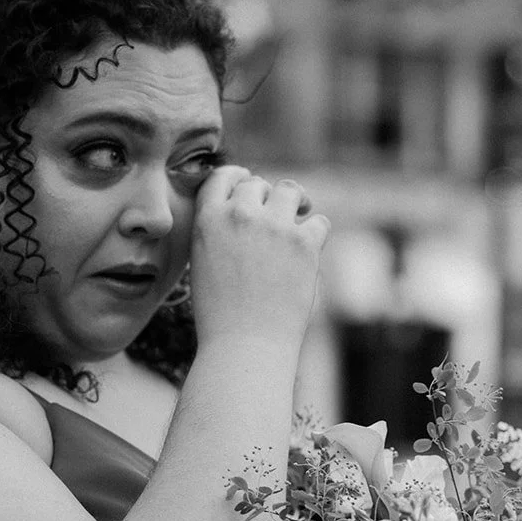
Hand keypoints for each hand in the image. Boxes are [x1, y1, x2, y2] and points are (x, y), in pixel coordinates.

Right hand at [187, 166, 329, 352]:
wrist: (245, 345)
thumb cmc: (220, 314)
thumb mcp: (203, 262)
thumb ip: (219, 230)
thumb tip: (245, 207)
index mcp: (208, 220)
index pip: (223, 176)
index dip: (237, 178)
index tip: (248, 188)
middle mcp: (240, 215)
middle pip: (257, 183)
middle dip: (264, 198)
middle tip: (271, 220)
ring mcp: (274, 227)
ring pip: (289, 190)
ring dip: (292, 203)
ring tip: (295, 219)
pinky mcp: (304, 243)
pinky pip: (319, 221)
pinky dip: (316, 233)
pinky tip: (309, 248)